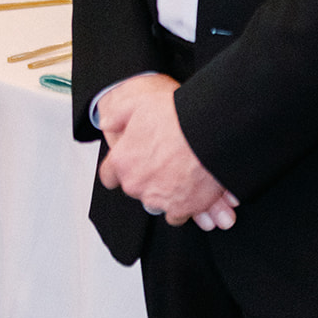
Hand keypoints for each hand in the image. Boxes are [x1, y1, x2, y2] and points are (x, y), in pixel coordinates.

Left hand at [97, 73, 238, 230]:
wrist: (209, 130)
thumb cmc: (177, 116)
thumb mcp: (139, 103)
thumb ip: (118, 115)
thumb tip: (107, 123)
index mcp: (123, 161)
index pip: (110, 176)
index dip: (120, 168)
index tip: (131, 163)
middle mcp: (136, 184)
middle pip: (135, 187)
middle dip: (148, 176)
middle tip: (165, 158)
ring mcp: (158, 199)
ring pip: (157, 201)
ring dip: (166, 190)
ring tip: (182, 170)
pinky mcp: (181, 208)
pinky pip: (177, 214)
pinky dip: (183, 203)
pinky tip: (191, 186)